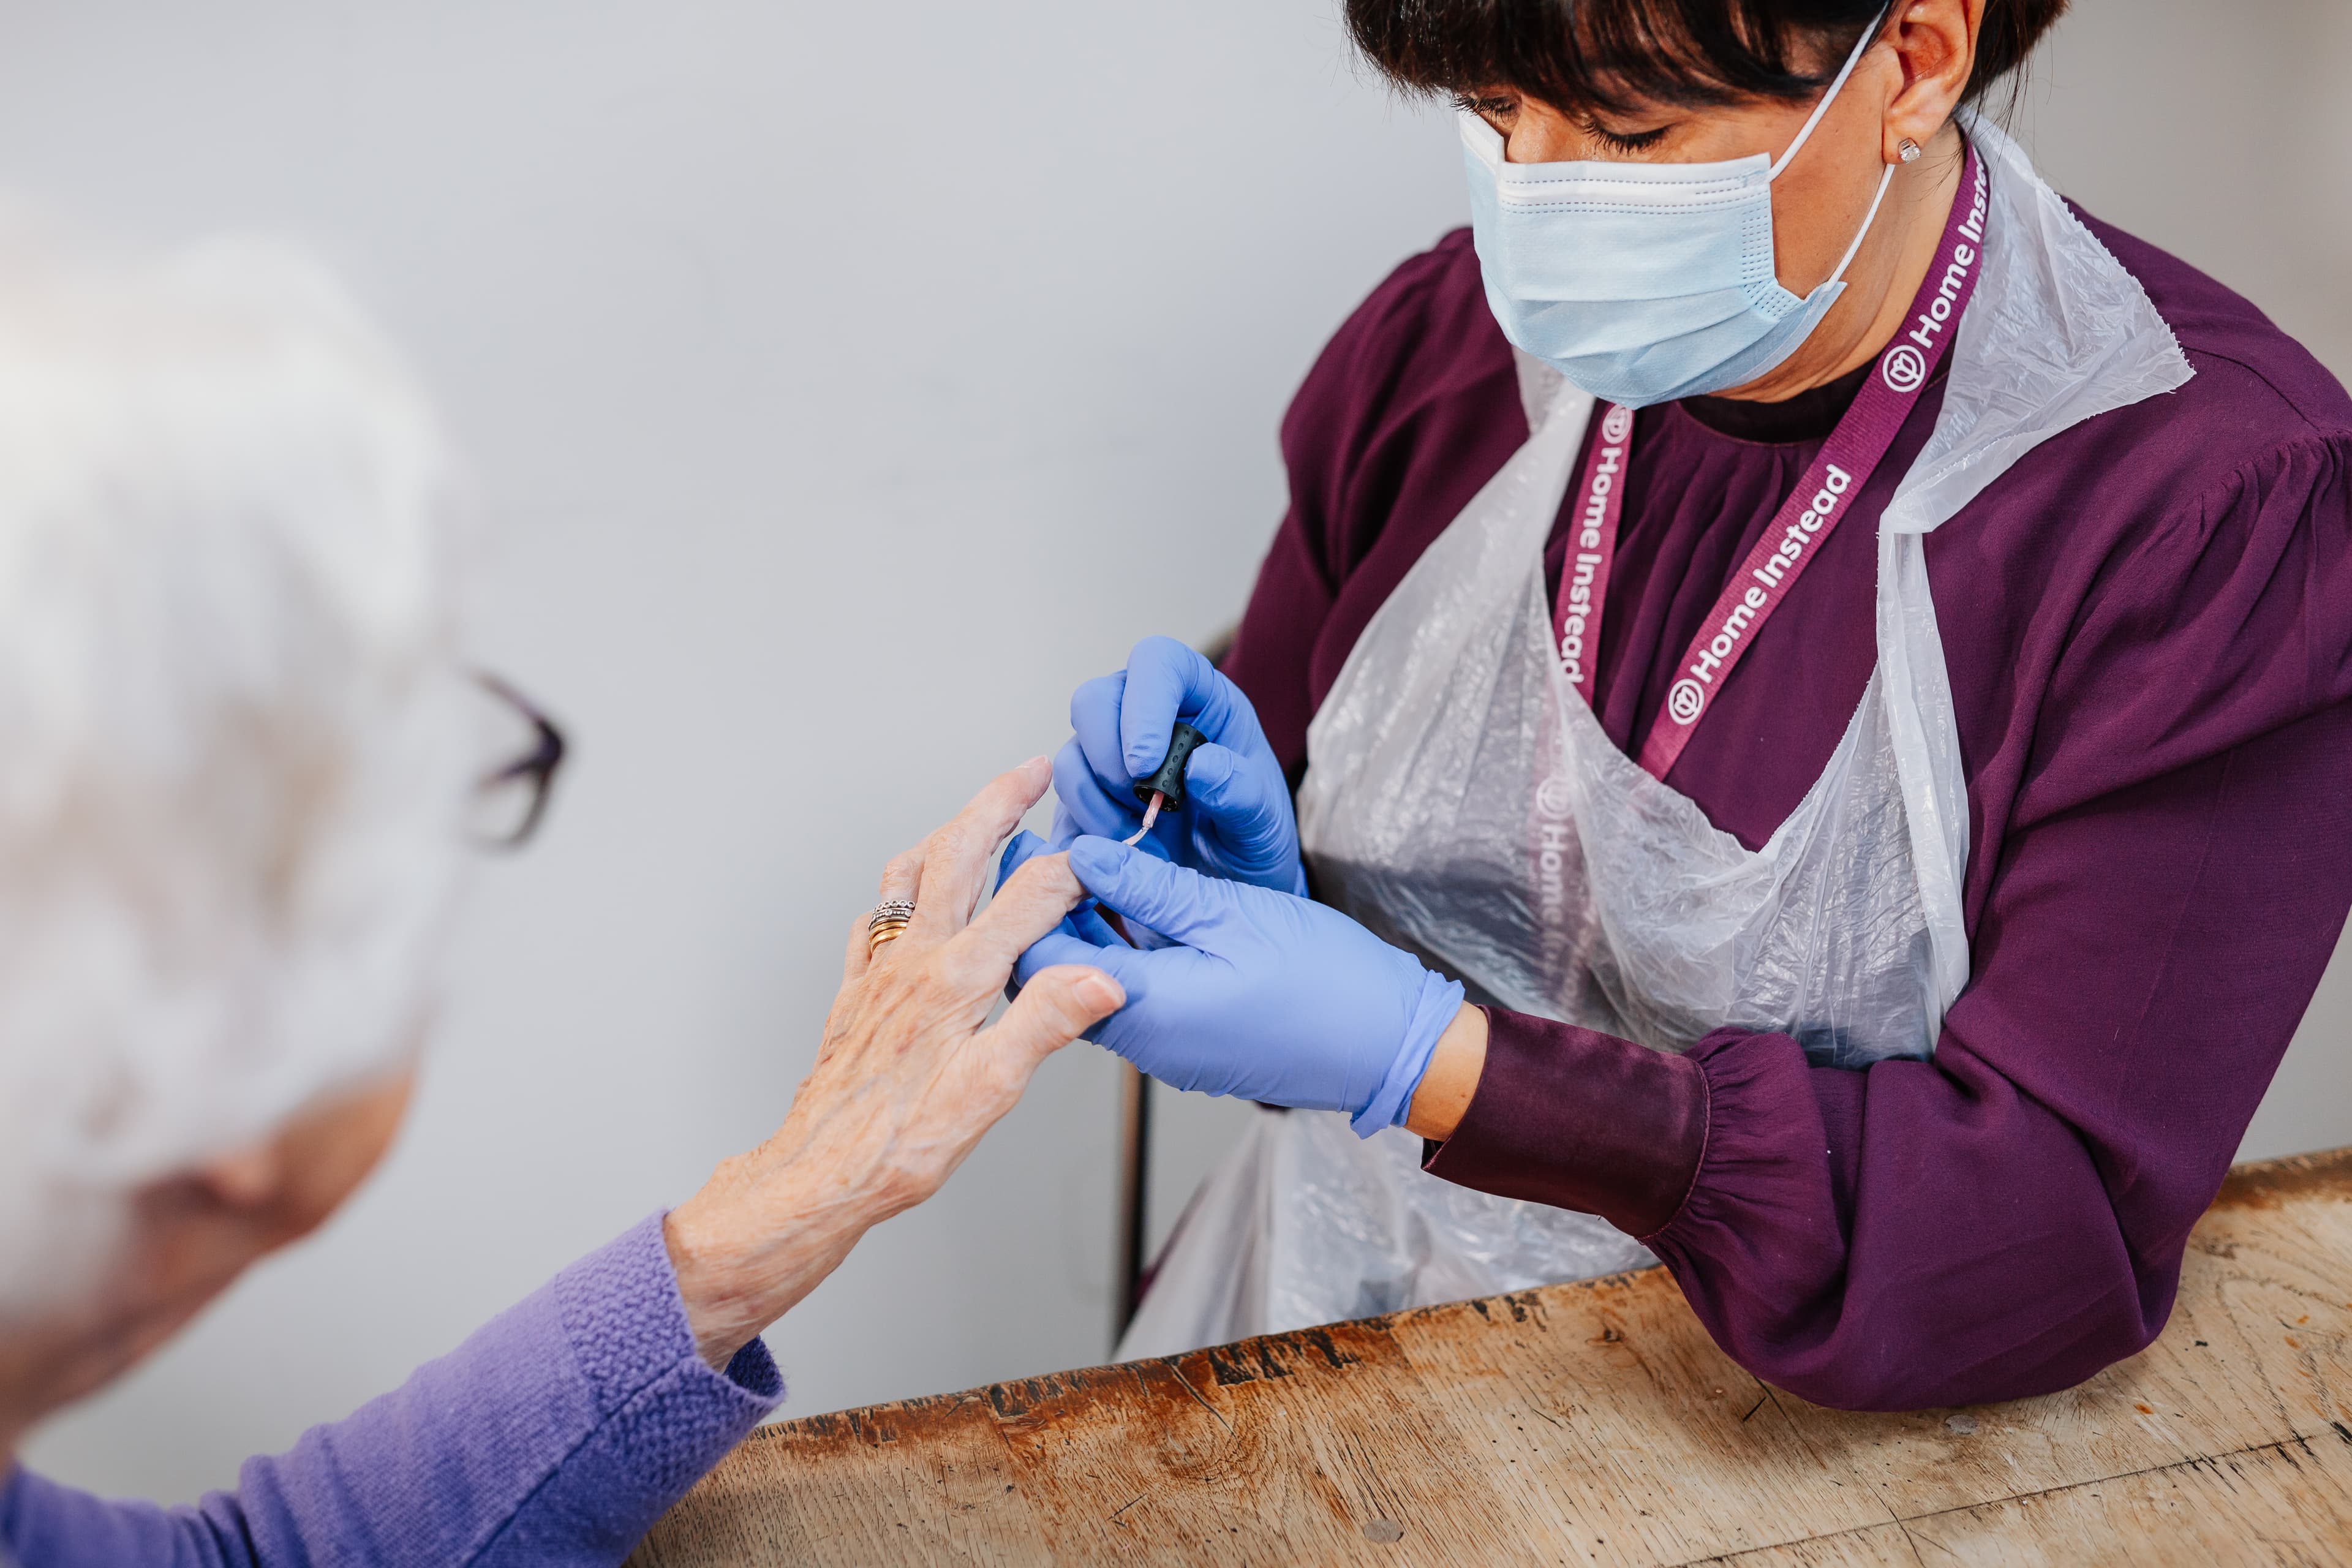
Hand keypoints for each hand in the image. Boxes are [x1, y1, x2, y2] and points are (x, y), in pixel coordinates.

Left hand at [664, 760, 1123, 1369]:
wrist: (820, 1173)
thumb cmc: (902, 1143)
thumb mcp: (991, 1089)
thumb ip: (1046, 1021)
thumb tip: (1102, 977)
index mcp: (958, 977)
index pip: (1031, 894)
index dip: (1073, 864)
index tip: (1103, 846)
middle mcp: (915, 960)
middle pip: (959, 853)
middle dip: (999, 803)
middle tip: (1034, 771)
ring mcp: (880, 970)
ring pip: (911, 874)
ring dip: (948, 835)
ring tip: (975, 817)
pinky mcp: (857, 992)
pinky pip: (877, 919)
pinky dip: (900, 891)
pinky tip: (908, 901)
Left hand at [1013, 836, 1464, 1133]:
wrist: (1387, 1046)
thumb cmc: (1325, 983)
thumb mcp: (1232, 914)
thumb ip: (1151, 888)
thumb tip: (1086, 855)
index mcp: (1146, 1009)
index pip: (1042, 964)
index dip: (1026, 902)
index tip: (1030, 848)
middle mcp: (1144, 1040)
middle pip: (1058, 979)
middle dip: (1046, 912)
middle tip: (1046, 846)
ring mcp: (1165, 1047)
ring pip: (1091, 986)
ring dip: (1084, 928)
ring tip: (1086, 862)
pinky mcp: (1187, 1044)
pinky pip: (1129, 996)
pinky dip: (1118, 949)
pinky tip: (1131, 904)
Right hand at [1049, 636, 1303, 894]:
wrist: (1234, 886)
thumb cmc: (1254, 839)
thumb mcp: (1265, 821)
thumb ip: (1242, 791)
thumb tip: (1200, 766)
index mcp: (1198, 699)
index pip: (1157, 662)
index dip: (1143, 703)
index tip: (1145, 764)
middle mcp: (1145, 718)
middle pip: (1093, 701)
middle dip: (1107, 759)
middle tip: (1140, 806)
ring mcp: (1110, 757)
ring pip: (1070, 757)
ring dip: (1095, 805)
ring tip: (1140, 841)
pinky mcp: (1089, 800)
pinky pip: (1061, 809)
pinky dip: (1083, 836)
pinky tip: (1119, 858)